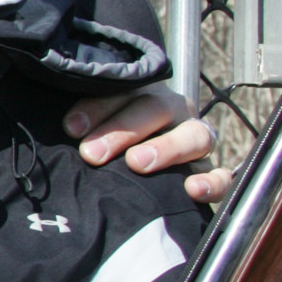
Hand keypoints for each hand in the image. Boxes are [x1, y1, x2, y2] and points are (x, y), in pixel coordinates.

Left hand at [65, 87, 228, 202]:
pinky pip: (222, 174)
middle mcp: (170, 112)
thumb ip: (80, 129)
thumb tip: (59, 134)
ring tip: (137, 164)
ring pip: (193, 135)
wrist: (139, 168)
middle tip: (93, 153)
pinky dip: (213, 181)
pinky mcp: (208, 171)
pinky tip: (192, 189)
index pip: (120, 91)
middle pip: (153, 108)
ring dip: (165, 148)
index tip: (71, 128)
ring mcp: (193, 139)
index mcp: (138, 93)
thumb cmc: (105, 142)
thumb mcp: (92, 129)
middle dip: (121, 129)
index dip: (96, 108)